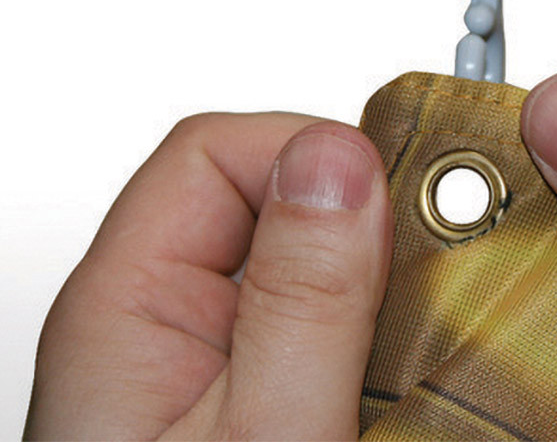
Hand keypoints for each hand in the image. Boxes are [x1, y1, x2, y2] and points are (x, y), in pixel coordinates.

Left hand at [25, 113, 392, 439]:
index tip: (393, 202)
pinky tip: (402, 371)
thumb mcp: (264, 439)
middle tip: (425, 277)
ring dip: (380, 287)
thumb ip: (302, 297)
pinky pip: (323, 324)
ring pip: (310, 262)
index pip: (213, 150)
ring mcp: (207, 363)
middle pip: (272, 199)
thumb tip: (338, 158)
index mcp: (124, 310)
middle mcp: (160, 323)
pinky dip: (377, 333)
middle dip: (362, 226)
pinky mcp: (249, 400)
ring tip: (419, 339)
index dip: (311, 154)